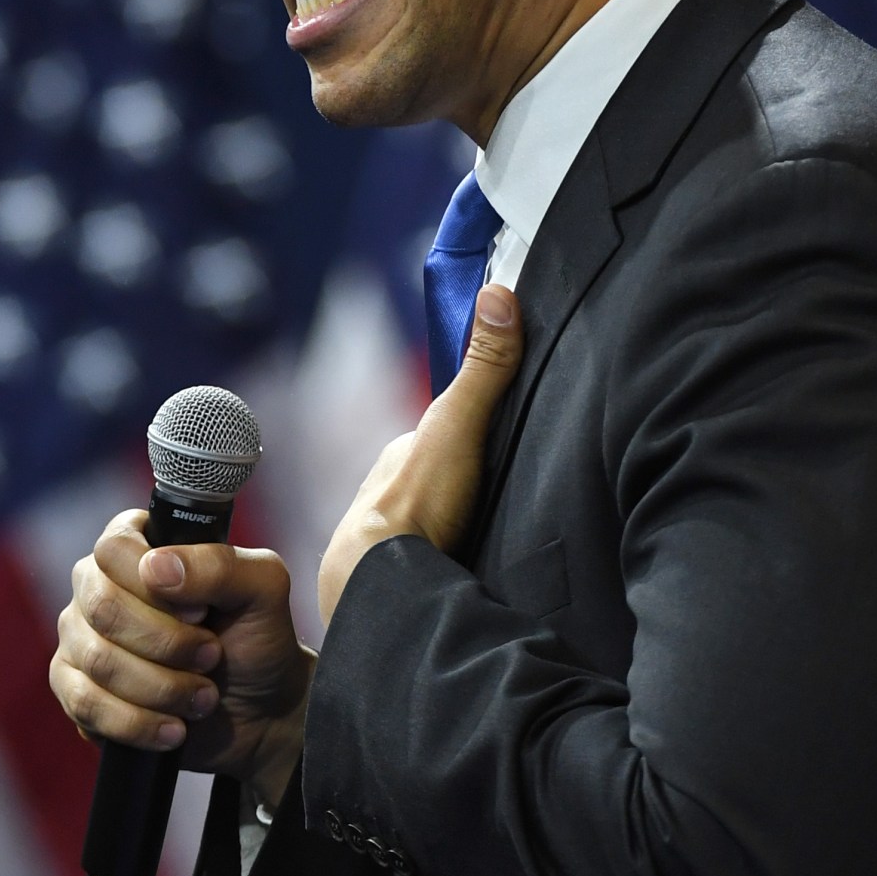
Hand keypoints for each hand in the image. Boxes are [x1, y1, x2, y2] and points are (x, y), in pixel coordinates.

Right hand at [52, 512, 313, 808]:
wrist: (260, 713)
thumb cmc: (256, 639)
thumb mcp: (262, 589)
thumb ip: (219, 564)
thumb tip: (155, 568)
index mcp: (136, 546)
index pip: (115, 549)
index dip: (158, 588)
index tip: (203, 613)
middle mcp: (97, 586)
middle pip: (103, 608)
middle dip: (168, 644)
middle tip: (211, 657)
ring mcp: (80, 639)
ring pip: (98, 661)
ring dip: (163, 688)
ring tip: (203, 697)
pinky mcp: (75, 691)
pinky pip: (86, 705)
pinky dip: (138, 722)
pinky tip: (173, 729)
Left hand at [319, 284, 523, 627]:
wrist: (380, 580)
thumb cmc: (417, 503)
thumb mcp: (458, 424)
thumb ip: (484, 369)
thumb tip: (496, 292)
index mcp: (401, 456)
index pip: (442, 439)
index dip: (471, 440)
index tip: (496, 451)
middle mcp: (386, 494)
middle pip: (432, 483)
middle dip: (459, 490)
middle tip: (494, 501)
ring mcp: (385, 540)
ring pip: (424, 527)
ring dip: (446, 533)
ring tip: (475, 543)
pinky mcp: (392, 583)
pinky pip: (419, 567)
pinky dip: (437, 567)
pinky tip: (453, 576)